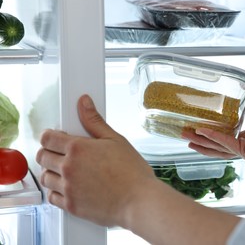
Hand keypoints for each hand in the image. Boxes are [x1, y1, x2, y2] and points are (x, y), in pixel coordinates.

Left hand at [36, 94, 154, 226]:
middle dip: (48, 152)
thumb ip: (94, 121)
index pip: (47, 138)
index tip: (55, 137)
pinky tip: (68, 187)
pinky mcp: (71, 205)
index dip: (49, 135)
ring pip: (45, 177)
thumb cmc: (131, 171)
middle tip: (61, 153)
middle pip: (42, 156)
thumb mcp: (115, 140)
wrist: (139, 201)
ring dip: (51, 171)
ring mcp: (68, 188)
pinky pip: (51, 197)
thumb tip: (83, 102)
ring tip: (65, 170)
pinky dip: (55, 191)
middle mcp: (68, 167)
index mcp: (78, 148)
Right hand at [183, 77, 244, 162]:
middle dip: (202, 140)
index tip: (199, 126)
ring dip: (202, 142)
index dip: (213, 130)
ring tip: (186, 137)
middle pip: (220, 144)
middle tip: (186, 134)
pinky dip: (213, 138)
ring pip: (220, 148)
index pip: (229, 133)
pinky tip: (200, 132)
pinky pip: (226, 145)